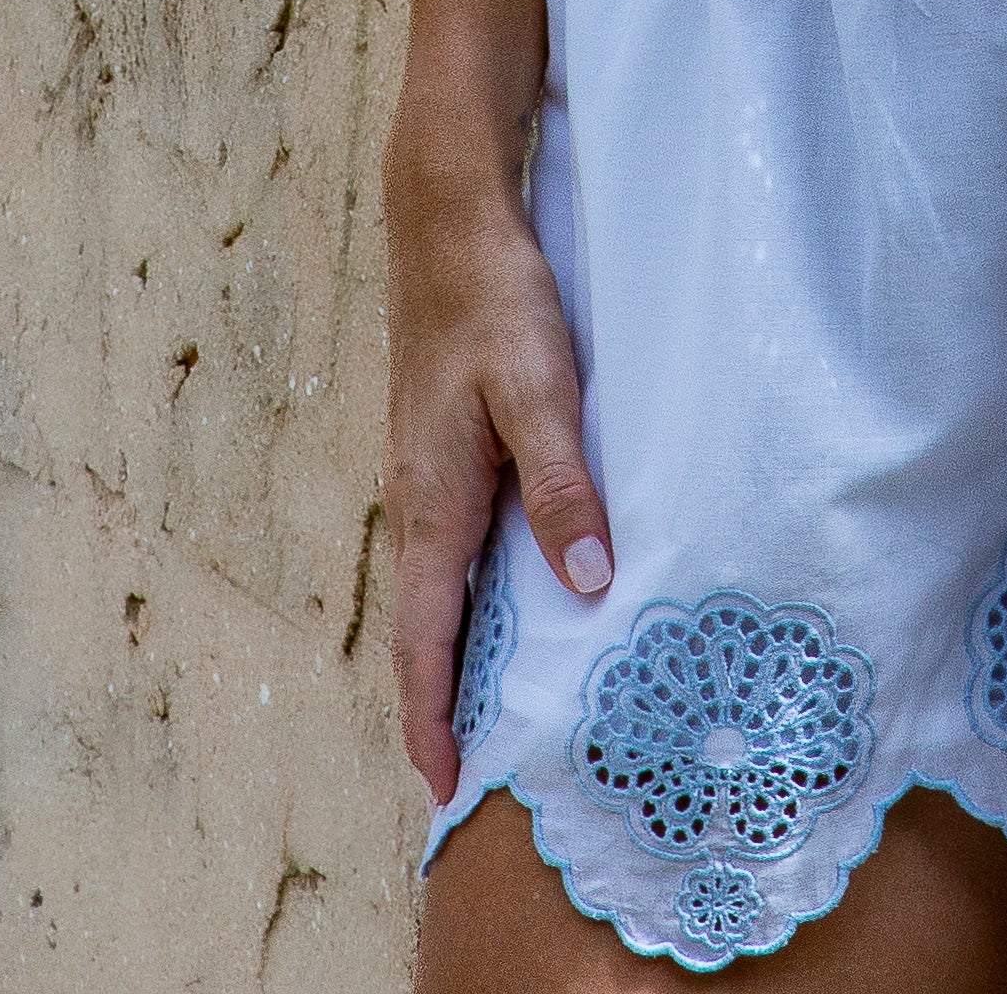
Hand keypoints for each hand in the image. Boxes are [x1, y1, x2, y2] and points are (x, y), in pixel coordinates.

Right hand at [384, 146, 614, 803]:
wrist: (448, 219)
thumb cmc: (492, 300)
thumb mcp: (539, 388)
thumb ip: (562, 486)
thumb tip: (588, 587)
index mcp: (432, 503)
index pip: (424, 639)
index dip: (431, 717)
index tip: (445, 787)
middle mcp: (419, 501)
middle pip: (427, 627)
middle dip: (444, 702)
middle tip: (480, 772)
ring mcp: (428, 474)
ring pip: (441, 587)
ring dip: (460, 650)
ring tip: (499, 707)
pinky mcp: (445, 447)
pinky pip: (455, 545)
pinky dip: (473, 594)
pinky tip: (515, 596)